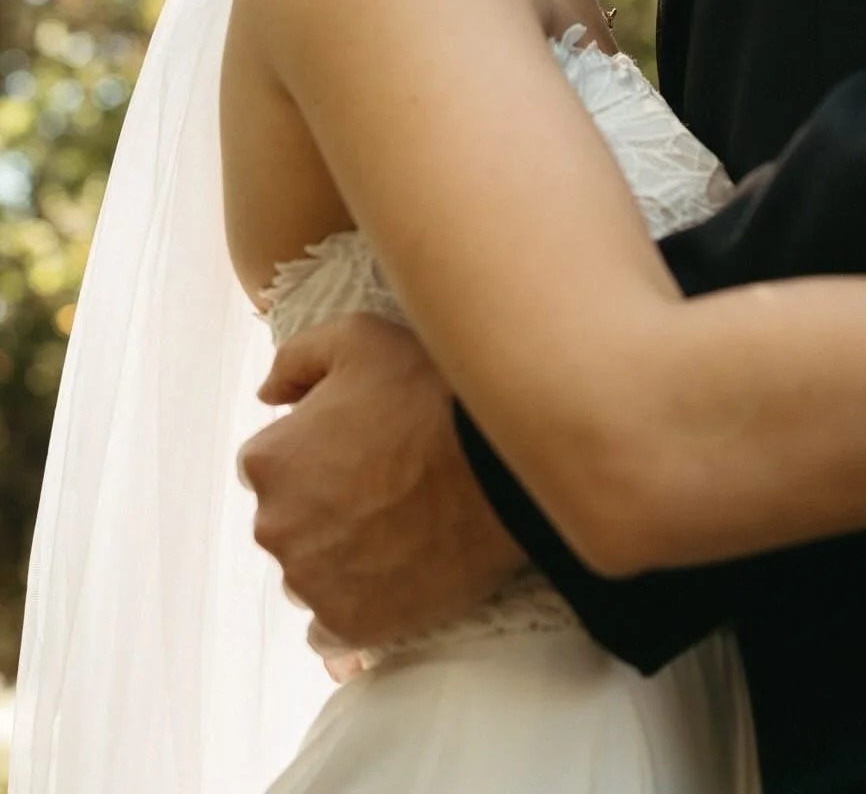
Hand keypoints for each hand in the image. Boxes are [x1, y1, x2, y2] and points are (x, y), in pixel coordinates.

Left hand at [240, 313, 523, 651]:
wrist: (497, 466)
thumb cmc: (428, 393)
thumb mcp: (358, 338)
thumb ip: (295, 359)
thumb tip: (266, 395)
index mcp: (269, 462)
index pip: (271, 465)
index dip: (315, 454)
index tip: (357, 450)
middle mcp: (276, 528)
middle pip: (289, 521)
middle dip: (324, 507)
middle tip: (385, 487)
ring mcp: (313, 582)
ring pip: (311, 573)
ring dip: (340, 557)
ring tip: (399, 530)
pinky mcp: (353, 624)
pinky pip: (331, 630)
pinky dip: (352, 609)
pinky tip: (386, 583)